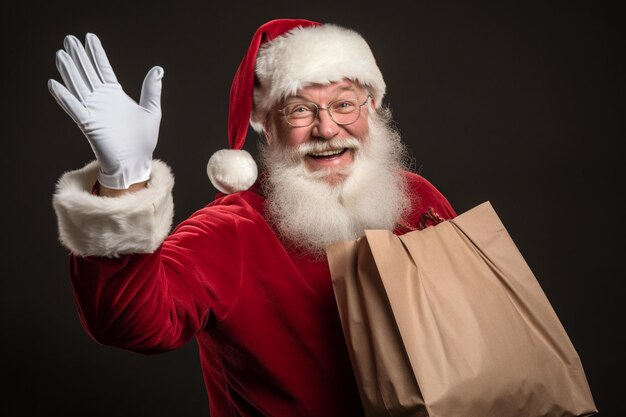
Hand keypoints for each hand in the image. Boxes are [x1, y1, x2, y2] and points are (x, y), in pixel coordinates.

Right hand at [48, 33, 163, 188]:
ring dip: (69, 70)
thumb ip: (151, 90)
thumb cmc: (143, 141)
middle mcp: (102, 100)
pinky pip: (74, 107)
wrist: (136, 162)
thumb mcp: (151, 111)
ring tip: (62, 54)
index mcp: (115, 95)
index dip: (96, 53)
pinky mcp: (88, 123)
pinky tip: (55, 83)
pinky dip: (64, 96)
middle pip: (87, 73)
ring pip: (78, 86)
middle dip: (79, 56)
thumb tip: (158, 69)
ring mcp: (94, 110)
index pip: (103, 69)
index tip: (90, 38)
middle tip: (70, 39)